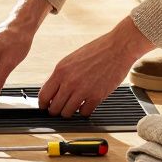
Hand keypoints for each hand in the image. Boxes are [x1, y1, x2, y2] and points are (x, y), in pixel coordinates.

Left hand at [38, 16, 153, 117]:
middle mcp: (69, 81)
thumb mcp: (71, 60)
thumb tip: (53, 92)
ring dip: (70, 112)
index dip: (43, 104)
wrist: (118, 48)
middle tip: (60, 109)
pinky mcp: (97, 96)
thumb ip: (61, 75)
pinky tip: (86, 104)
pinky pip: (84, 113)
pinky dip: (84, 111)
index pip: (44, 95)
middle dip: (56, 111)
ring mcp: (83, 90)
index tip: (46, 107)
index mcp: (60, 70)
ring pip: (68, 113)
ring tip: (74, 107)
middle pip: (54, 108)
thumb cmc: (96, 51)